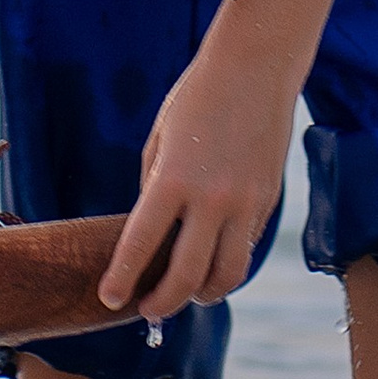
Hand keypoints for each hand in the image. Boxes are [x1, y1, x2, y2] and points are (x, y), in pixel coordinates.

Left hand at [97, 0, 341, 321]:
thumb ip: (155, 188)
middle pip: (187, 276)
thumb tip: (155, 232)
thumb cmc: (198, 96)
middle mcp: (211, 199)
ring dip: (203, 295)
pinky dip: (227, 264)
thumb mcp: (160, 139)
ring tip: (187, 296)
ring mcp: (245, 204)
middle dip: (163, 303)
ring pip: (227, 276)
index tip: (109, 299)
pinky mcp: (268, 203)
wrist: (256, 68)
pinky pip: (245, 248)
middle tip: (148, 311)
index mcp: (173, 179)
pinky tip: (212, 263)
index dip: (122, 279)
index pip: (141, 245)